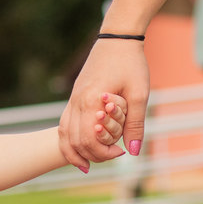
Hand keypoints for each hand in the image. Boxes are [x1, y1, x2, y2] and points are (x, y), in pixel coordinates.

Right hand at [58, 39, 147, 171]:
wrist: (117, 39)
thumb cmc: (130, 64)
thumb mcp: (140, 94)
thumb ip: (135, 124)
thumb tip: (132, 152)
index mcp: (90, 101)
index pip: (88, 140)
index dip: (103, 153)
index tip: (121, 153)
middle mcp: (76, 101)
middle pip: (72, 141)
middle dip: (90, 155)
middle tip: (111, 157)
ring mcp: (72, 98)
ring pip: (62, 133)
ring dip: (73, 151)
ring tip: (87, 164)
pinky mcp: (74, 96)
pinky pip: (64, 123)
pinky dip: (69, 139)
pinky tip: (81, 145)